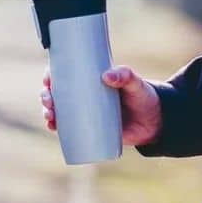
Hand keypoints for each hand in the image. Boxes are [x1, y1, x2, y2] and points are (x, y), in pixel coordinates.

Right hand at [39, 65, 161, 145]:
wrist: (156, 122)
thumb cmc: (144, 96)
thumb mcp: (135, 83)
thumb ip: (125, 76)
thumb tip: (106, 76)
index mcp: (92, 79)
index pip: (66, 73)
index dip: (51, 75)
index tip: (48, 79)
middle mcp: (85, 95)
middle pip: (58, 93)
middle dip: (46, 96)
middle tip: (49, 100)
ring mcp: (87, 113)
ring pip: (59, 111)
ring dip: (48, 113)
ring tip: (50, 117)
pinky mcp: (90, 129)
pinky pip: (68, 129)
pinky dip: (57, 128)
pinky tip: (52, 128)